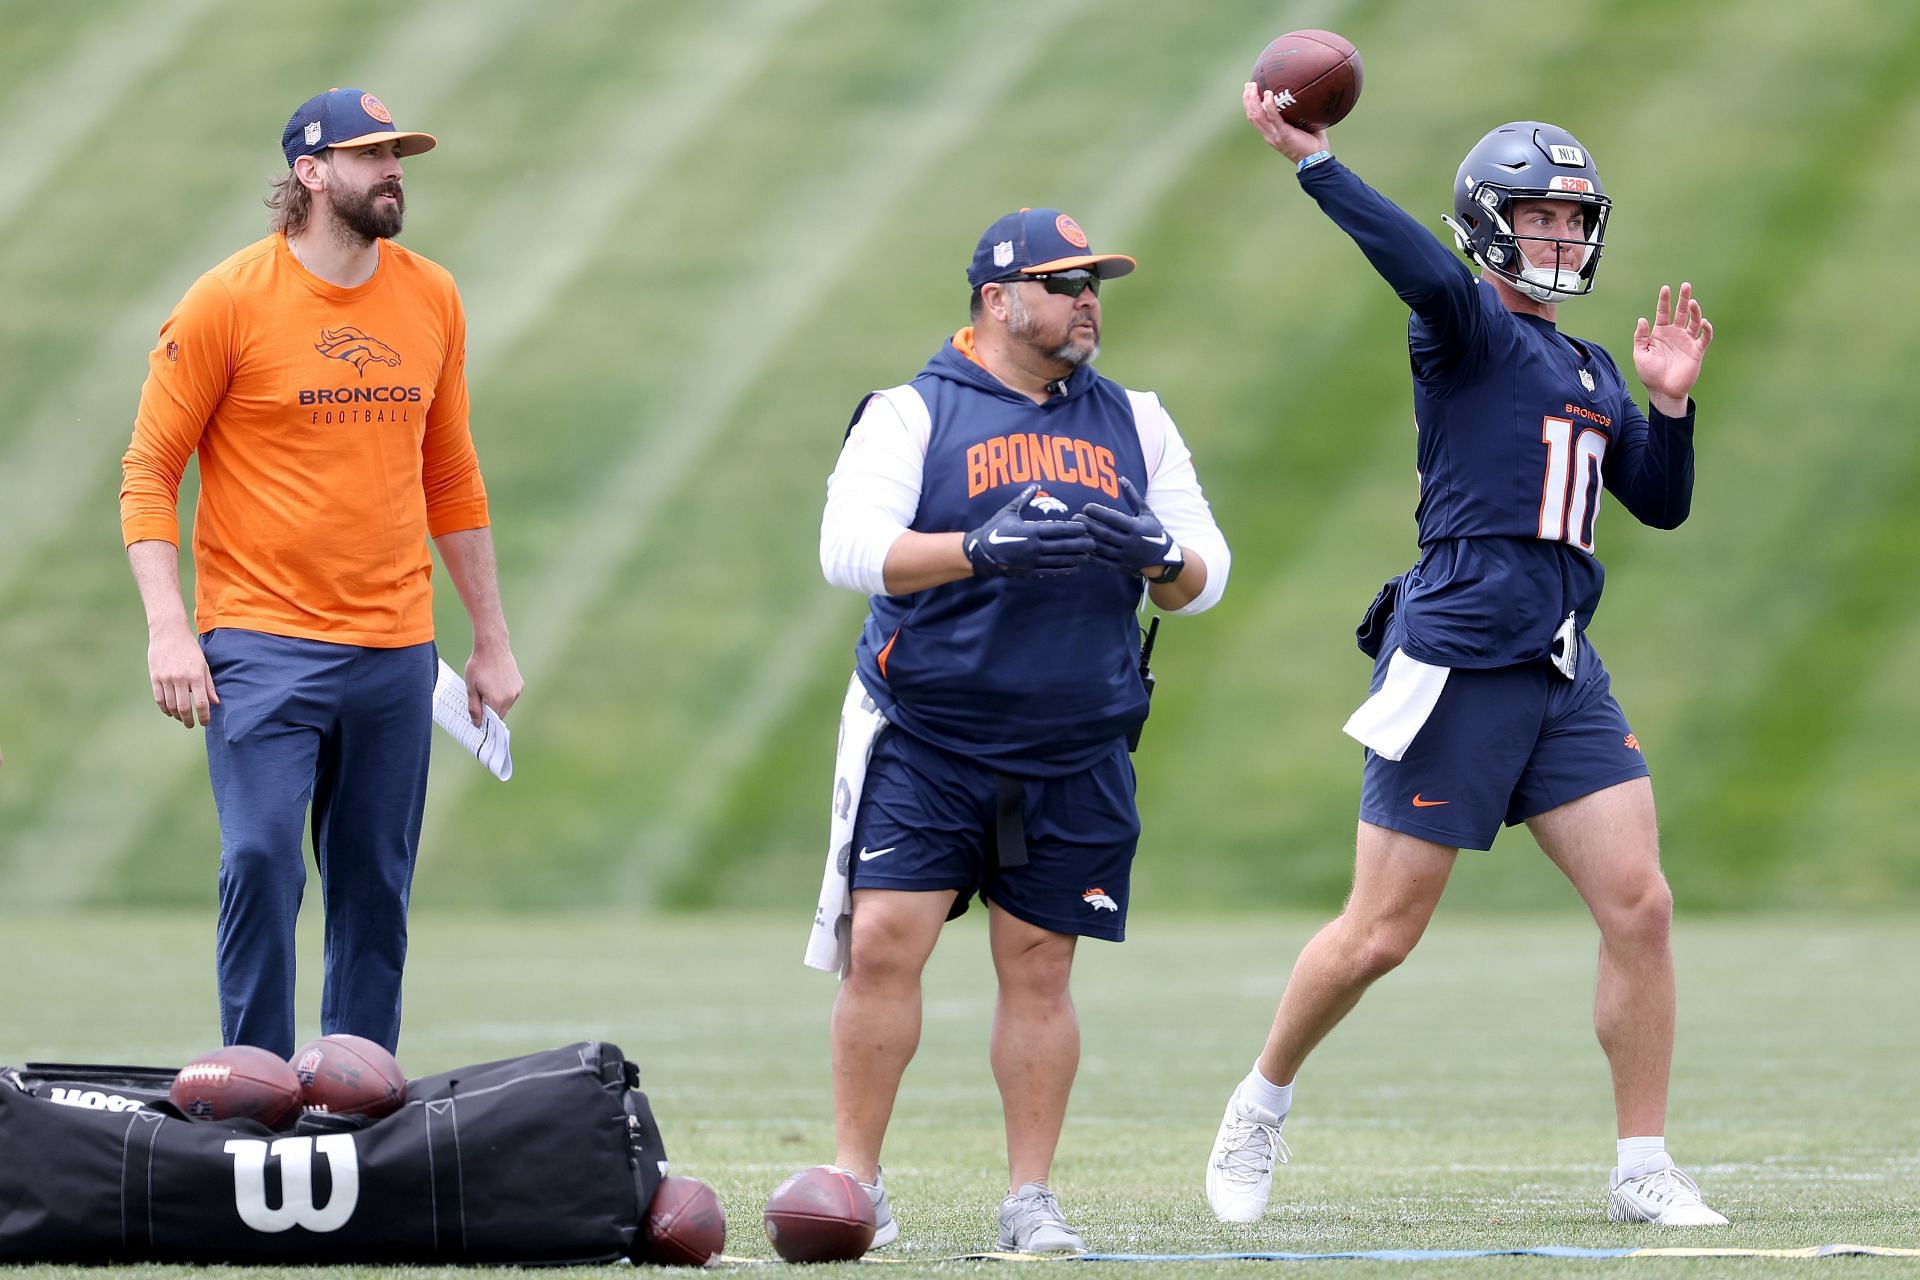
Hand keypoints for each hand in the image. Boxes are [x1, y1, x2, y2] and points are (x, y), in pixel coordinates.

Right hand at [148, 623, 217, 727]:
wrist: (169, 634)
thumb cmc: (189, 649)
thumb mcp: (204, 665)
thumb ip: (208, 684)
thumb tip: (215, 702)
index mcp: (195, 676)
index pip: (201, 703)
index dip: (204, 716)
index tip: (205, 722)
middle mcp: (180, 679)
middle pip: (184, 708)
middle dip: (189, 720)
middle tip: (192, 724)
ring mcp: (166, 679)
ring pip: (170, 706)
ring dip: (177, 715)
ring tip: (182, 718)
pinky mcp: (155, 678)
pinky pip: (159, 699)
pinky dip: (165, 708)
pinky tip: (170, 712)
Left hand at [464, 646, 523, 724]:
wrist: (492, 647)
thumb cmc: (479, 665)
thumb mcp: (471, 687)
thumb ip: (474, 707)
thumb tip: (477, 723)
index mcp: (495, 700)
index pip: (490, 721)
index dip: (484, 721)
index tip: (478, 719)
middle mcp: (509, 698)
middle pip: (499, 715)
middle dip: (490, 712)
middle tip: (480, 700)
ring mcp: (516, 692)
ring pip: (506, 706)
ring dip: (498, 704)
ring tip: (488, 689)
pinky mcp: (519, 686)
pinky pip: (511, 697)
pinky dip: (504, 696)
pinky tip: (497, 684)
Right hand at [965, 483, 1095, 577]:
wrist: (980, 553)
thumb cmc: (994, 529)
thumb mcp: (1008, 511)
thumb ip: (1023, 498)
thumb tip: (1035, 484)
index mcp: (1030, 531)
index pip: (1056, 529)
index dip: (1072, 528)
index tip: (1085, 527)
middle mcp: (1033, 547)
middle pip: (1062, 546)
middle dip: (1080, 544)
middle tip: (1094, 543)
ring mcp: (1032, 561)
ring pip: (1058, 560)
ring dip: (1075, 558)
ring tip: (1089, 556)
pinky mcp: (1029, 571)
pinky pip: (1050, 571)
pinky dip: (1064, 570)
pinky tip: (1075, 568)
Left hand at [1077, 477, 1182, 576]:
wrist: (1163, 560)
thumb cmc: (1153, 531)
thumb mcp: (1146, 512)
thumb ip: (1133, 497)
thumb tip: (1121, 478)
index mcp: (1137, 528)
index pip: (1114, 519)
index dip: (1098, 512)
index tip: (1086, 507)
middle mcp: (1131, 543)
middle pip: (1104, 533)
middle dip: (1088, 525)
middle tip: (1075, 517)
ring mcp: (1126, 557)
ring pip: (1101, 548)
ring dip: (1086, 539)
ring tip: (1075, 531)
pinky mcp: (1121, 568)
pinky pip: (1102, 562)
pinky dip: (1090, 555)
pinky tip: (1081, 547)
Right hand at [1242, 81, 1329, 162]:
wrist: (1317, 161)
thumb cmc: (1314, 145)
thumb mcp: (1303, 127)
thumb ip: (1302, 114)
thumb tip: (1311, 97)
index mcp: (1272, 134)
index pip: (1256, 118)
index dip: (1250, 104)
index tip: (1250, 90)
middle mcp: (1269, 135)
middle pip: (1252, 115)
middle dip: (1248, 99)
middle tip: (1249, 84)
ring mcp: (1275, 135)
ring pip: (1257, 116)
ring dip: (1253, 100)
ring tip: (1253, 86)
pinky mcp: (1283, 134)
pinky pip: (1272, 118)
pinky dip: (1269, 105)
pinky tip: (1268, 94)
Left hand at [1633, 282, 1712, 413]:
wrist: (1663, 391)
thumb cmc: (1650, 374)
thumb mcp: (1640, 354)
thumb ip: (1640, 337)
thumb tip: (1642, 319)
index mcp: (1661, 333)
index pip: (1663, 313)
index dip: (1664, 301)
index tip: (1666, 288)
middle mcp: (1675, 334)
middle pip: (1681, 312)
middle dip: (1683, 299)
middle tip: (1686, 285)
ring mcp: (1687, 341)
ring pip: (1694, 321)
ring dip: (1694, 311)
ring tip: (1692, 302)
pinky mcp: (1697, 350)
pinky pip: (1704, 337)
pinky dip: (1706, 329)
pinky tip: (1704, 322)